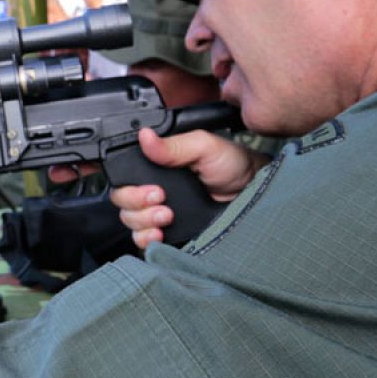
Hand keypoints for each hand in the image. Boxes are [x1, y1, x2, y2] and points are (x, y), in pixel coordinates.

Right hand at [110, 129, 269, 248]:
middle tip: (162, 199)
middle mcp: (153, 190)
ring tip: (167, 216)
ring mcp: (159, 213)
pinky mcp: (169, 233)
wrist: (253, 193)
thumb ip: (173, 145)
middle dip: (137, 204)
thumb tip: (144, 136)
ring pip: (130, 222)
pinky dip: (145, 240)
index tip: (154, 188)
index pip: (125, 178)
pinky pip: (143, 240)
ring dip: (143, 221)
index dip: (130, 187)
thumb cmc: (233, 165)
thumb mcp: (204, 147)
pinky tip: (160, 234)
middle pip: (122, 202)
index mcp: (156, 167)